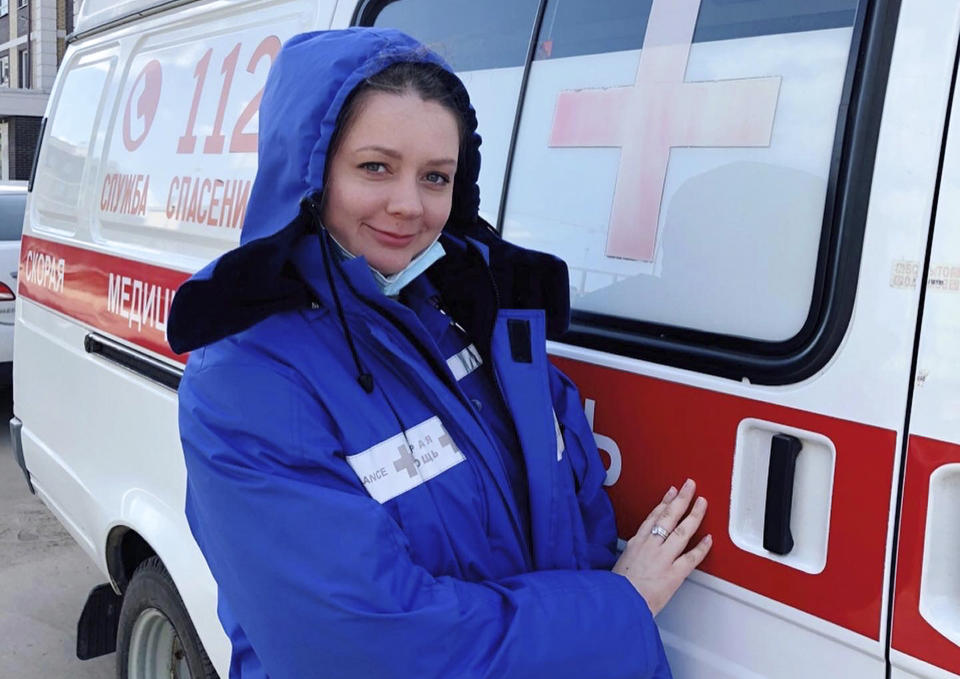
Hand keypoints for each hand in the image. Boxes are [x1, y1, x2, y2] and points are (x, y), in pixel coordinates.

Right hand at [612, 478, 711, 615]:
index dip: (664, 502)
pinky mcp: (673, 573)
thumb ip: (633, 555)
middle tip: (690, 487)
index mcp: (637, 543)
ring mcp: (663, 558)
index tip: (672, 493)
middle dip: (681, 499)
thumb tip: (638, 555)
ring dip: (693, 515)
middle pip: (668, 516)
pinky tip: (709, 539)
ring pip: (681, 531)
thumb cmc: (617, 590)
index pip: (653, 516)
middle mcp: (650, 546)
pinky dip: (701, 548)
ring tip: (702, 503)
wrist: (619, 604)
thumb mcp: (620, 563)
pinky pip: (691, 557)